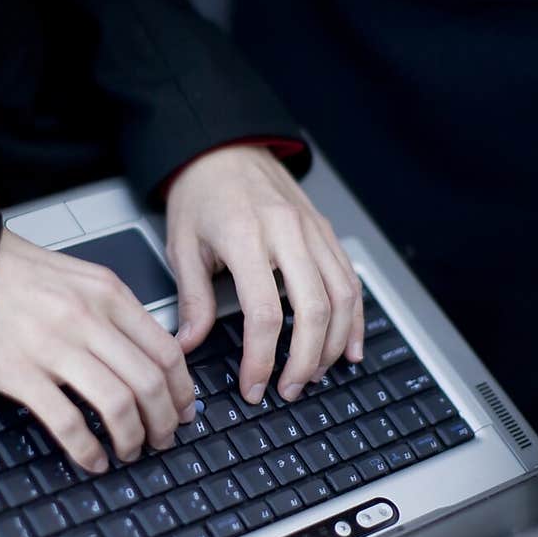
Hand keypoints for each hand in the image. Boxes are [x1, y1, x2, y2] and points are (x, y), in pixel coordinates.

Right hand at [0, 230, 195, 472]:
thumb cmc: (23, 276)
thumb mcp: (84, 279)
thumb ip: (120, 313)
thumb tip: (155, 357)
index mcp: (109, 294)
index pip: (166, 351)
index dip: (182, 391)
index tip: (184, 410)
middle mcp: (87, 320)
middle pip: (148, 383)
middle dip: (164, 421)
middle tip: (163, 438)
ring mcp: (54, 348)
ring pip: (117, 405)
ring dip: (133, 438)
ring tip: (131, 450)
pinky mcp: (21, 375)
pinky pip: (67, 423)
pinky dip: (88, 450)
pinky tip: (94, 459)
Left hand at [165, 146, 363, 402]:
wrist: (225, 147)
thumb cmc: (202, 192)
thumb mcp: (183, 245)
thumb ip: (191, 299)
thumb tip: (188, 345)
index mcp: (245, 236)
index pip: (264, 313)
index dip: (261, 359)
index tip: (253, 386)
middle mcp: (287, 232)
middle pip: (313, 310)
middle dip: (305, 361)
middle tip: (289, 390)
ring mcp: (313, 231)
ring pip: (341, 298)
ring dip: (333, 344)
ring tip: (315, 374)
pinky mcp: (326, 231)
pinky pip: (350, 280)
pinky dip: (354, 319)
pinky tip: (348, 347)